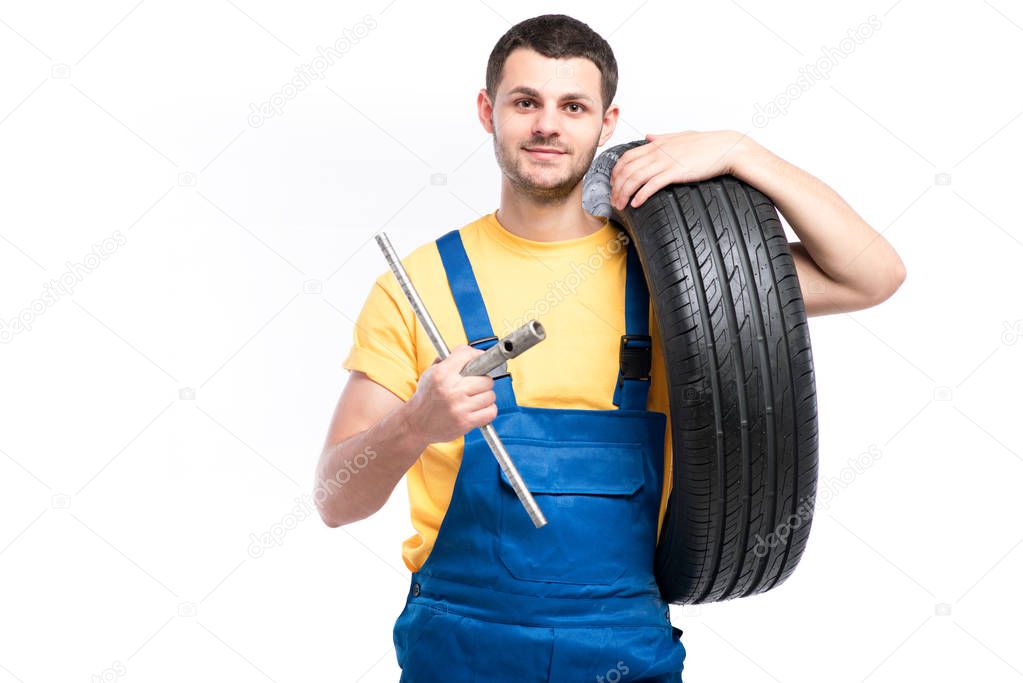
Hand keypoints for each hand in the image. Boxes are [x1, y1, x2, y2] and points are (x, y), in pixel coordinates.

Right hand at [407, 344, 496, 443]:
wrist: (415, 424)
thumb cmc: (425, 398)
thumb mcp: (430, 373)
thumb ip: (449, 361)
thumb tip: (472, 353)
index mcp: (441, 374)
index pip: (468, 355)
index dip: (476, 356)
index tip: (478, 360)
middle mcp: (451, 390)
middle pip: (486, 378)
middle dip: (483, 381)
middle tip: (475, 385)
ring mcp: (459, 407)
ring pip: (490, 395)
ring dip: (485, 397)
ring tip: (474, 398)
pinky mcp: (465, 422)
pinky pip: (491, 411)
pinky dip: (488, 410)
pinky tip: (478, 409)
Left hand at [609, 130, 750, 210]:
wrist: (727, 148)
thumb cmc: (707, 144)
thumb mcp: (680, 136)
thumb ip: (662, 137)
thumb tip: (648, 136)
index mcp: (657, 144)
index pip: (626, 157)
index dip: (615, 173)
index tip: (613, 185)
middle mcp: (658, 152)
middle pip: (626, 170)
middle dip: (615, 187)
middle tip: (613, 201)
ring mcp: (666, 162)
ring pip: (635, 178)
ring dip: (624, 194)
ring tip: (621, 206)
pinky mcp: (676, 172)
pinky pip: (652, 185)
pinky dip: (640, 195)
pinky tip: (636, 204)